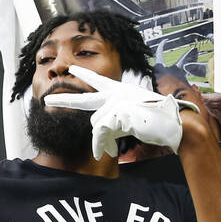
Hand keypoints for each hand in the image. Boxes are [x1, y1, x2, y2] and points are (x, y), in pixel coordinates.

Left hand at [44, 65, 200, 159]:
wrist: (174, 123)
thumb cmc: (158, 119)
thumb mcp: (132, 114)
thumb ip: (116, 116)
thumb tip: (101, 128)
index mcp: (121, 91)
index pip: (98, 81)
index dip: (84, 75)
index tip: (72, 69)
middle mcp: (116, 94)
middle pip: (84, 99)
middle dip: (64, 100)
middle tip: (46, 100)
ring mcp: (116, 103)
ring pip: (96, 125)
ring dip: (101, 140)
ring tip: (109, 150)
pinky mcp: (118, 114)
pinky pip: (100, 133)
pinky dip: (100, 144)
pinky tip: (106, 152)